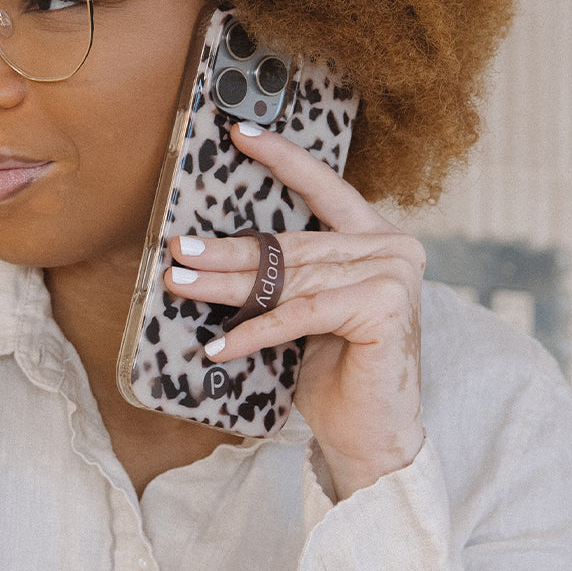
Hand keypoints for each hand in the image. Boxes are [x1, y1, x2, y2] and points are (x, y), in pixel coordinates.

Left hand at [165, 123, 425, 499]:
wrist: (372, 436)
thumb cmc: (335, 369)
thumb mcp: (305, 308)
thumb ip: (285, 273)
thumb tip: (210, 250)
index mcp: (375, 236)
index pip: (324, 187)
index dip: (281, 158)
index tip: (239, 134)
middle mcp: (391, 247)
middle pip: (292, 246)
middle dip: (228, 251)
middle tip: (179, 250)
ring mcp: (392, 274)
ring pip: (289, 278)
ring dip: (227, 287)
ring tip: (181, 286)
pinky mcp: (382, 306)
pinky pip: (299, 313)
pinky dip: (254, 330)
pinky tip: (218, 345)